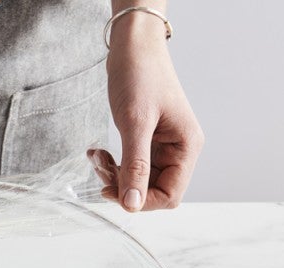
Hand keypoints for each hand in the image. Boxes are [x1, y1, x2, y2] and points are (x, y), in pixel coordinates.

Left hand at [91, 15, 203, 211]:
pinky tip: (97, 152)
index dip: (141, 200)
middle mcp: (178, 150)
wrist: (133, 47)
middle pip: (153, 190)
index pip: (170, 195)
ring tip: (97, 156)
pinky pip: (129, 164)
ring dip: (114, 175)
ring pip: (138, 179)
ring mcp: (162, 146)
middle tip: (101, 170)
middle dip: (124, 185)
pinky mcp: (146, 140)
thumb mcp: (135, 122)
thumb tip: (132, 204)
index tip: (113, 192)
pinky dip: (112, 163)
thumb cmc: (140, 75)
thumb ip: (135, 166)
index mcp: (186, 147)